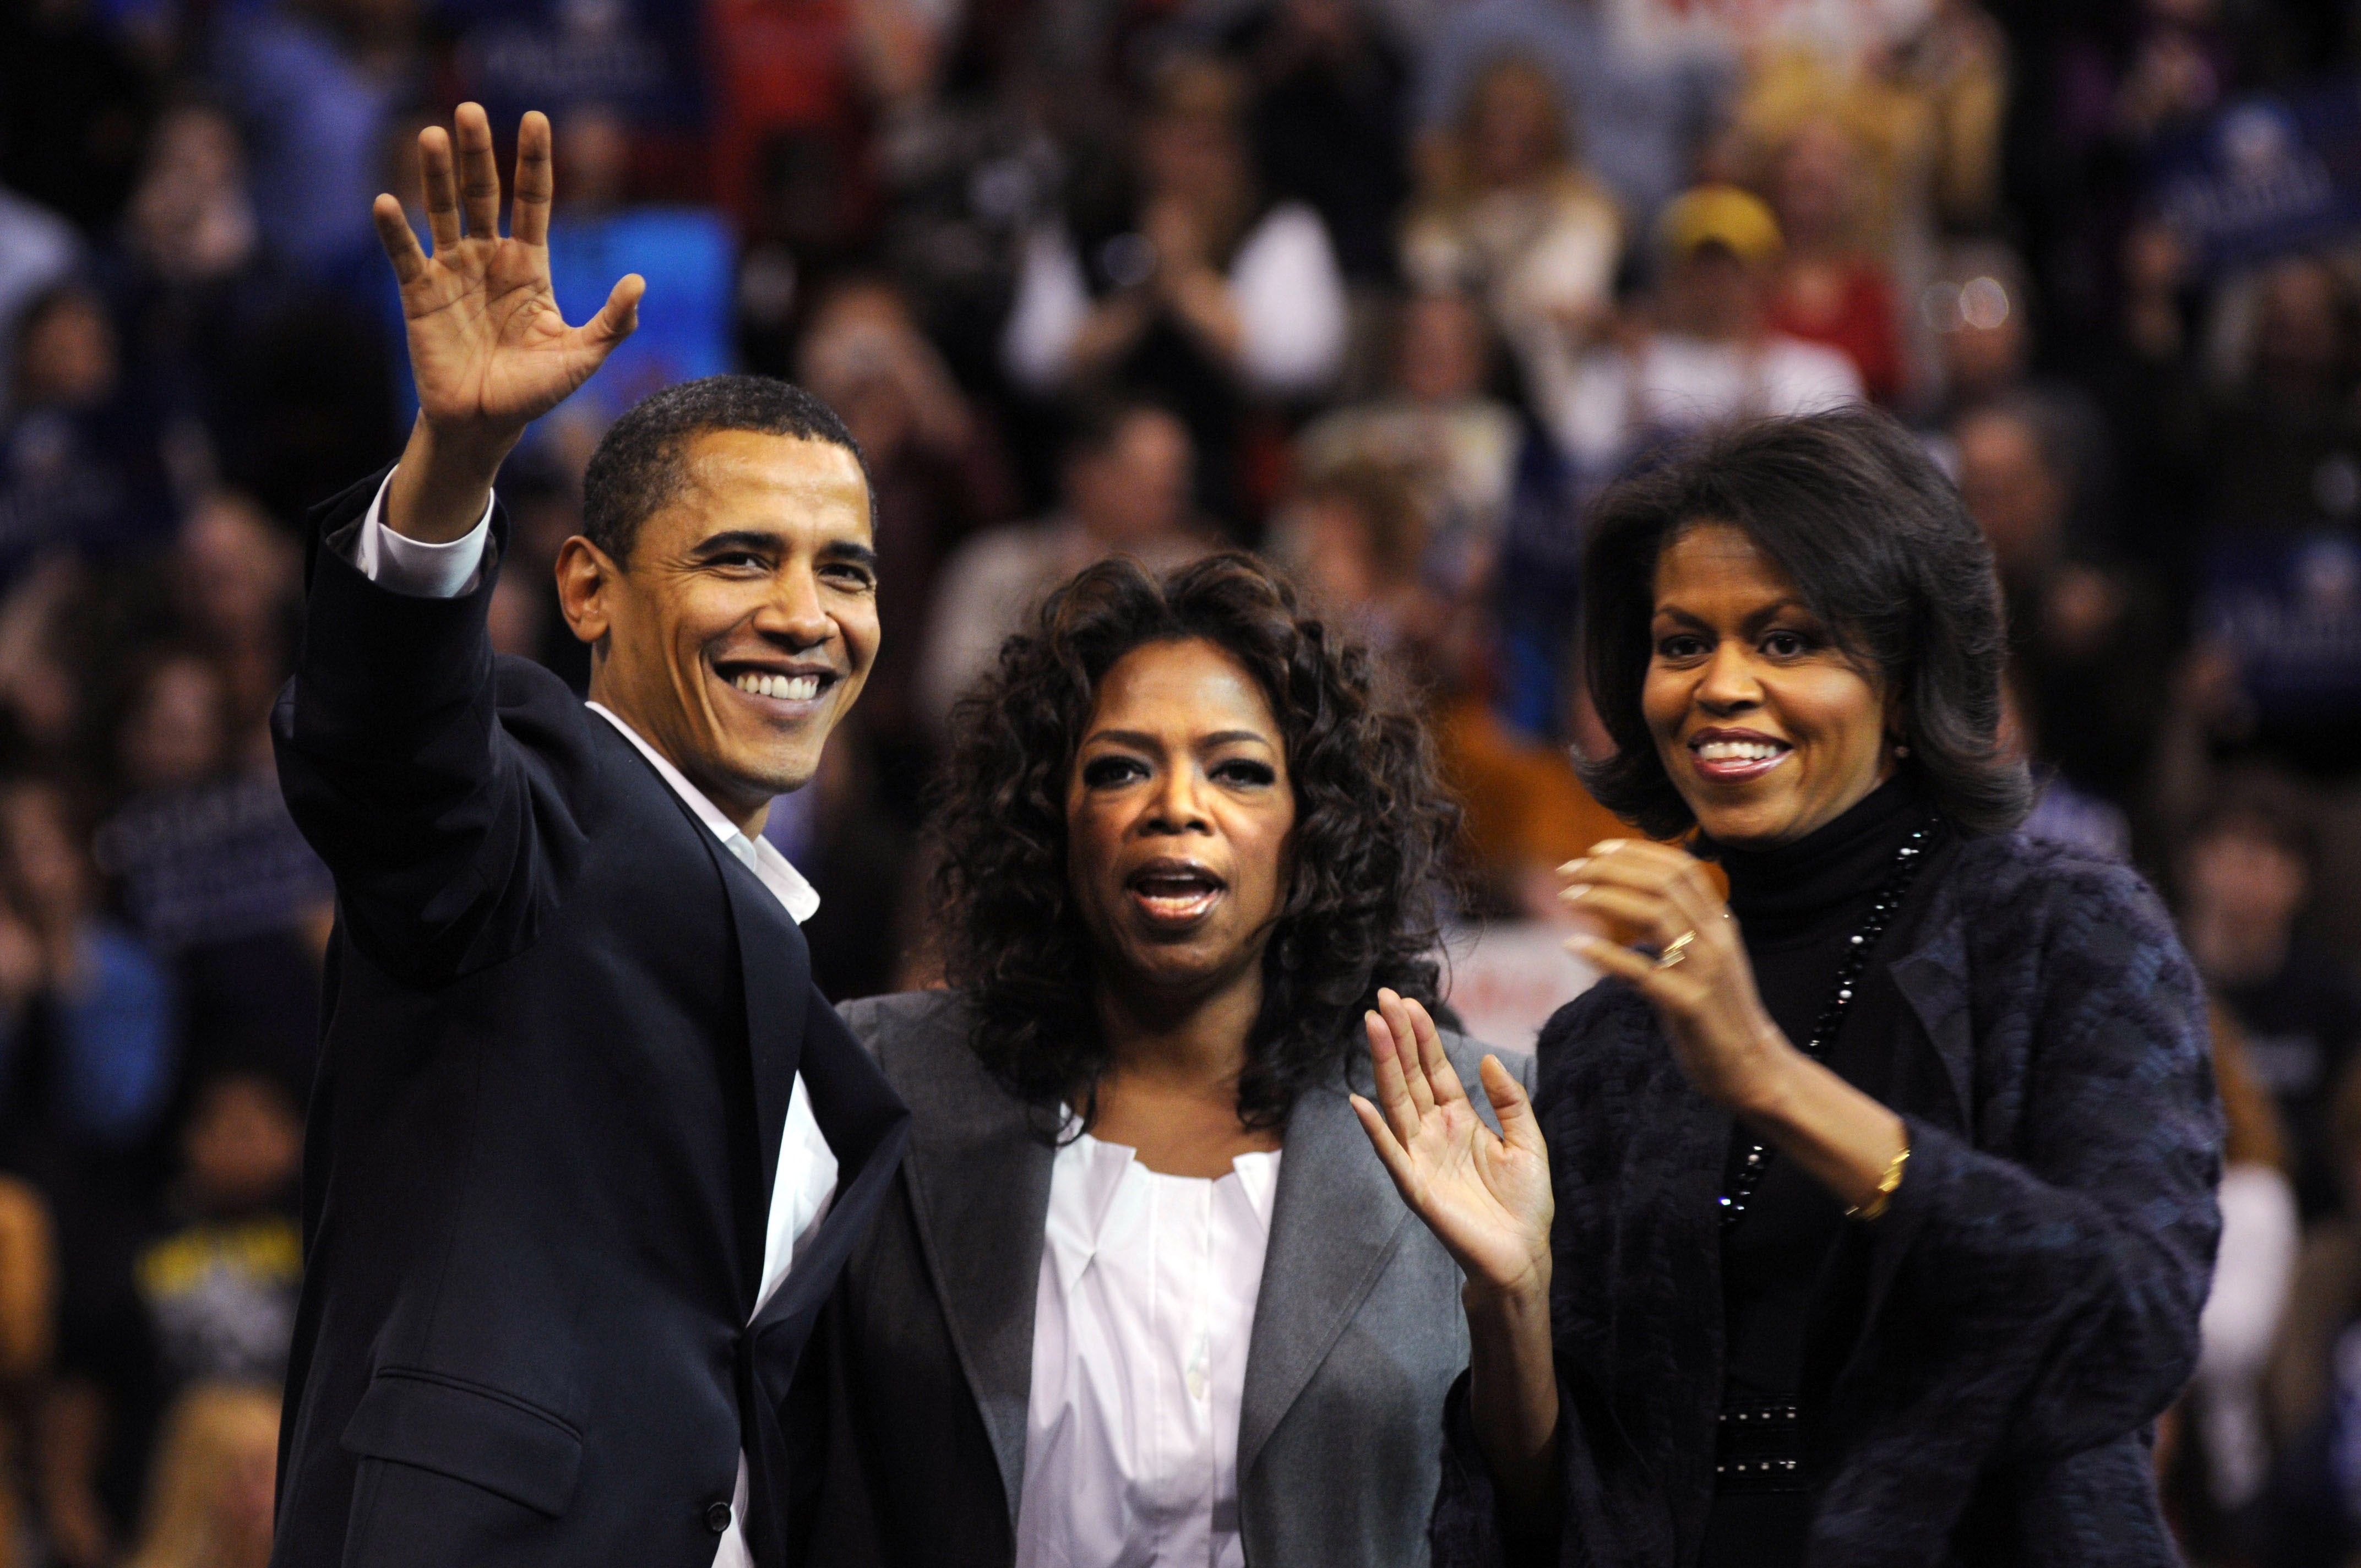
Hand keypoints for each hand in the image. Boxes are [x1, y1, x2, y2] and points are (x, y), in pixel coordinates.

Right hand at [372, 105, 642, 538]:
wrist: (486, 424)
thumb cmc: (535, 391)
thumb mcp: (582, 357)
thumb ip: (613, 322)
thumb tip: (639, 282)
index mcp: (529, 266)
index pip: (532, 200)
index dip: (534, 161)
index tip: (536, 118)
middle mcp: (489, 258)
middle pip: (483, 193)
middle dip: (478, 153)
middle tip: (471, 110)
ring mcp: (452, 272)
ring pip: (442, 211)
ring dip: (436, 175)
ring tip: (433, 135)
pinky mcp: (420, 295)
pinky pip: (406, 256)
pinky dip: (395, 231)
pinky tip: (387, 203)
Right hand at [1351, 989, 1552, 1302]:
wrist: (1523, 1256)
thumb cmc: (1526, 1204)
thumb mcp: (1528, 1141)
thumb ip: (1509, 1100)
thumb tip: (1486, 1058)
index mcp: (1459, 1119)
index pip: (1434, 1069)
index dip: (1421, 1036)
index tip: (1409, 1001)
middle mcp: (1434, 1133)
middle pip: (1410, 1076)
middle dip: (1397, 1037)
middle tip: (1383, 997)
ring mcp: (1421, 1157)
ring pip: (1397, 1102)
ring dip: (1383, 1065)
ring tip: (1373, 1026)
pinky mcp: (1416, 1187)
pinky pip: (1391, 1154)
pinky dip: (1374, 1130)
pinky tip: (1358, 1102)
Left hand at [1560, 839, 1788, 1113]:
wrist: (1754, 1069)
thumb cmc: (1718, 1015)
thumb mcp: (1704, 961)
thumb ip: (1678, 928)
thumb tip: (1628, 901)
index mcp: (1721, 924)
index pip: (1681, 869)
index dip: (1637, 853)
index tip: (1596, 850)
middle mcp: (1716, 940)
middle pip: (1663, 884)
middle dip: (1611, 870)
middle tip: (1568, 870)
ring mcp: (1705, 971)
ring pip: (1654, 915)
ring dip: (1604, 899)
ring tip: (1568, 896)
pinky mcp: (1689, 1005)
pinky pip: (1641, 972)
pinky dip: (1604, 954)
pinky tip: (1573, 945)